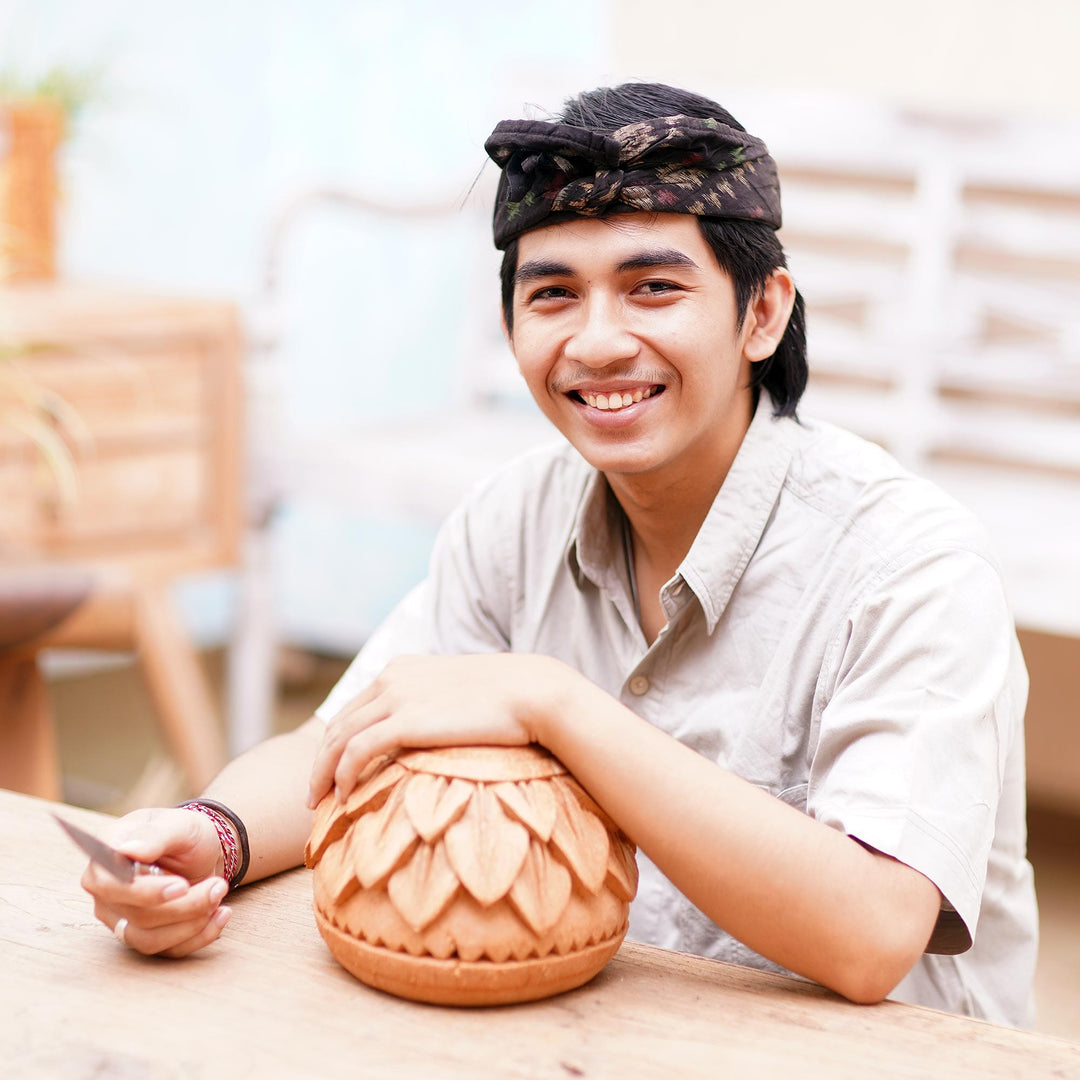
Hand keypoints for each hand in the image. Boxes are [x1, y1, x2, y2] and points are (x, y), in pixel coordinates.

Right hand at [80, 806, 231, 957]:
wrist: (202, 850)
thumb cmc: (184, 833)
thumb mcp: (179, 824)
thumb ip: (155, 835)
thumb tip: (127, 850)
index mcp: (107, 856)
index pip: (109, 885)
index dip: (144, 892)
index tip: (181, 886)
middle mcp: (107, 892)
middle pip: (137, 916)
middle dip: (184, 906)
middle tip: (218, 886)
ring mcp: (122, 918)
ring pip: (150, 939)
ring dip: (193, 922)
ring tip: (220, 894)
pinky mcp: (144, 936)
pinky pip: (168, 950)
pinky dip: (201, 935)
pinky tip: (222, 913)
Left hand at [307, 653, 572, 807]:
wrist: (533, 692)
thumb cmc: (510, 699)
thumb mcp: (460, 693)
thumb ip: (436, 706)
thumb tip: (437, 734)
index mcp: (401, 669)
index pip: (353, 708)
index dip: (336, 742)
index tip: (333, 771)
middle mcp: (391, 679)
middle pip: (337, 724)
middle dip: (321, 760)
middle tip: (316, 794)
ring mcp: (396, 698)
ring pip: (338, 739)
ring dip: (323, 774)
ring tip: (319, 804)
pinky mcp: (405, 722)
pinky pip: (356, 752)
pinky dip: (342, 776)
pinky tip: (343, 799)